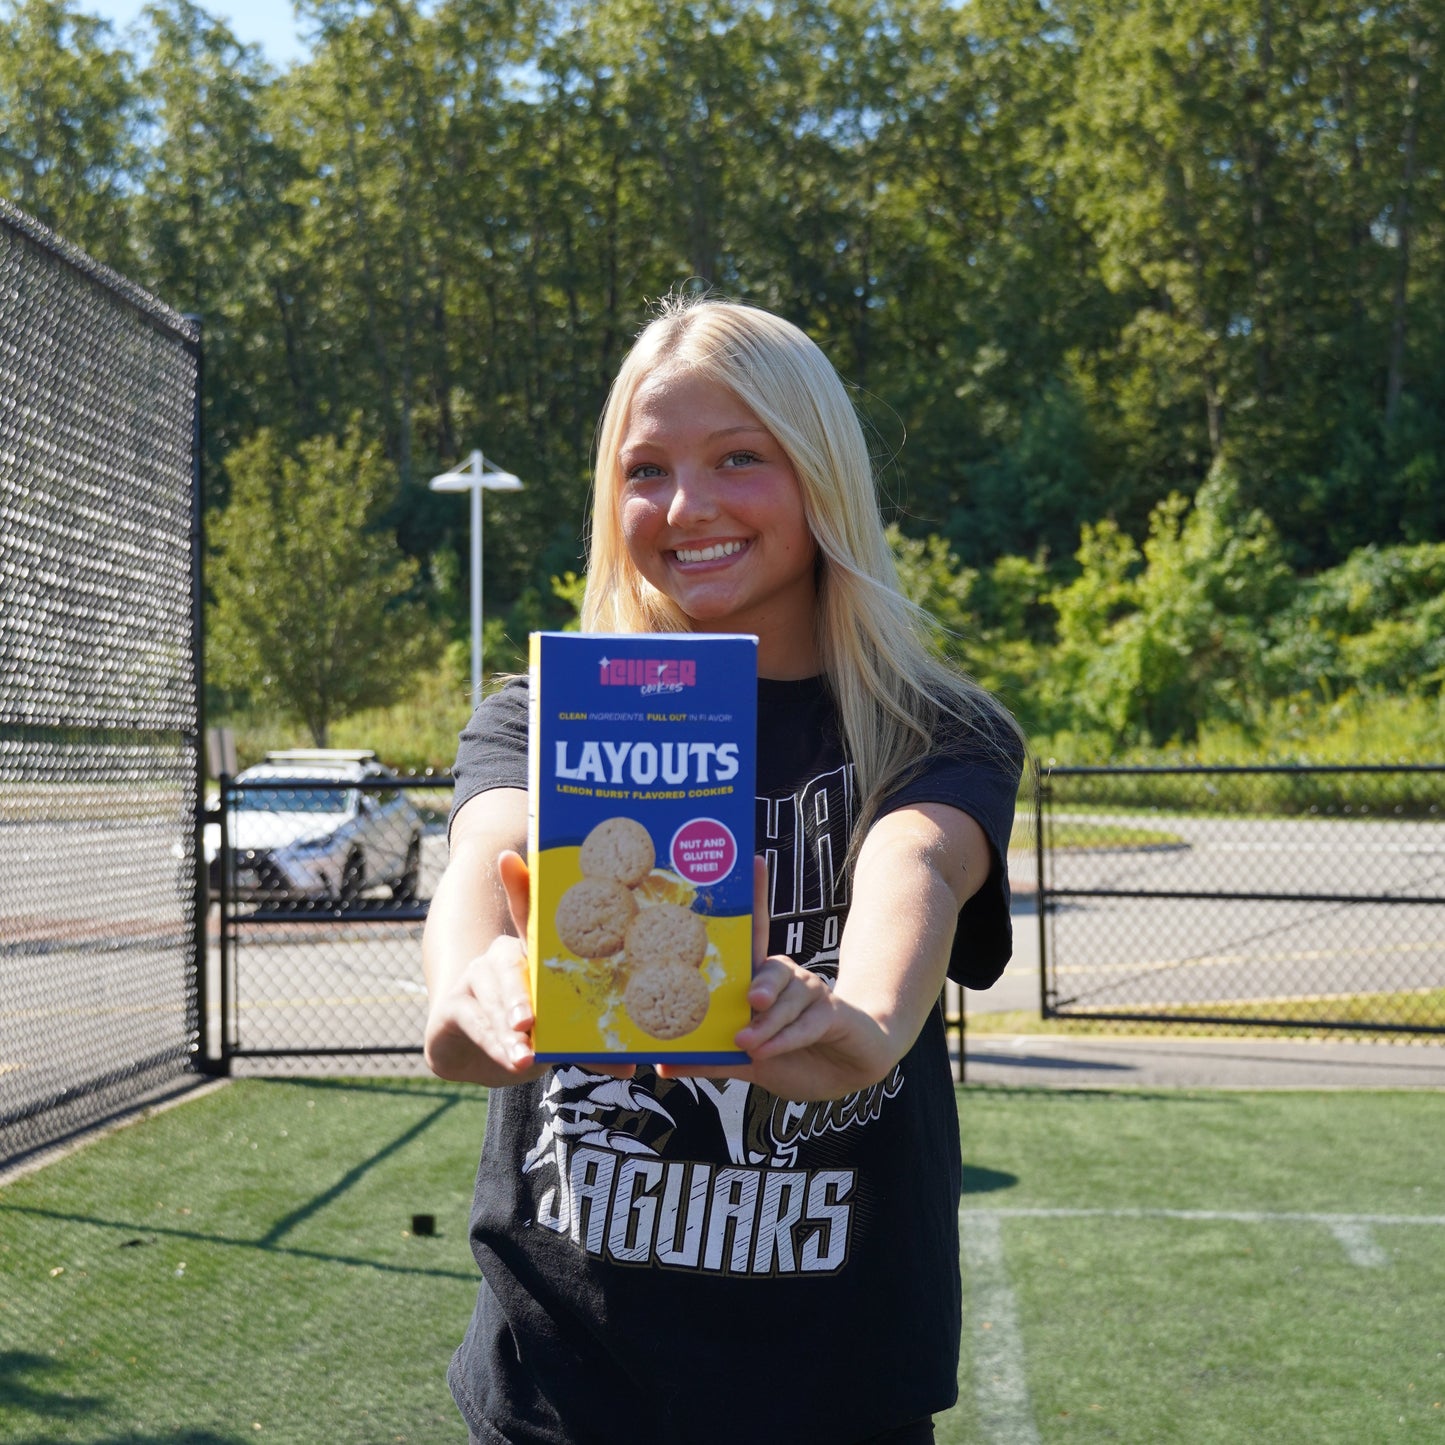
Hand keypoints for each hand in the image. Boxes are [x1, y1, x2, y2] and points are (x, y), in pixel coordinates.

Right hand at [424, 851, 636, 1086]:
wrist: (477, 1057)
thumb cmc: (529, 1033)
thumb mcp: (561, 1034)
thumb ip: (588, 1044)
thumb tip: (630, 1067)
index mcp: (532, 953)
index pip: (525, 913)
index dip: (517, 885)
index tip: (505, 858)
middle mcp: (500, 957)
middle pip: (508, 961)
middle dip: (518, 991)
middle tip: (528, 1019)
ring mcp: (473, 978)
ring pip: (491, 997)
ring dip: (506, 1029)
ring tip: (525, 1053)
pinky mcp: (452, 1005)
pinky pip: (473, 1021)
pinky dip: (493, 1043)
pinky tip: (510, 1060)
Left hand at [656, 858, 891, 1101]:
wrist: (846, 1074)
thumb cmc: (793, 1058)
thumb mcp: (746, 1060)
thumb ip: (710, 1059)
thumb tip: (663, 1065)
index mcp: (764, 982)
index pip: (756, 933)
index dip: (757, 896)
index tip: (753, 860)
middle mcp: (788, 980)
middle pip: (770, 969)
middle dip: (760, 983)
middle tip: (749, 1001)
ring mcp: (813, 993)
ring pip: (786, 999)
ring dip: (768, 1024)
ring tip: (749, 1043)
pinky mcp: (834, 1012)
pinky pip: (807, 1021)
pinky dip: (786, 1038)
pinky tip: (769, 1050)